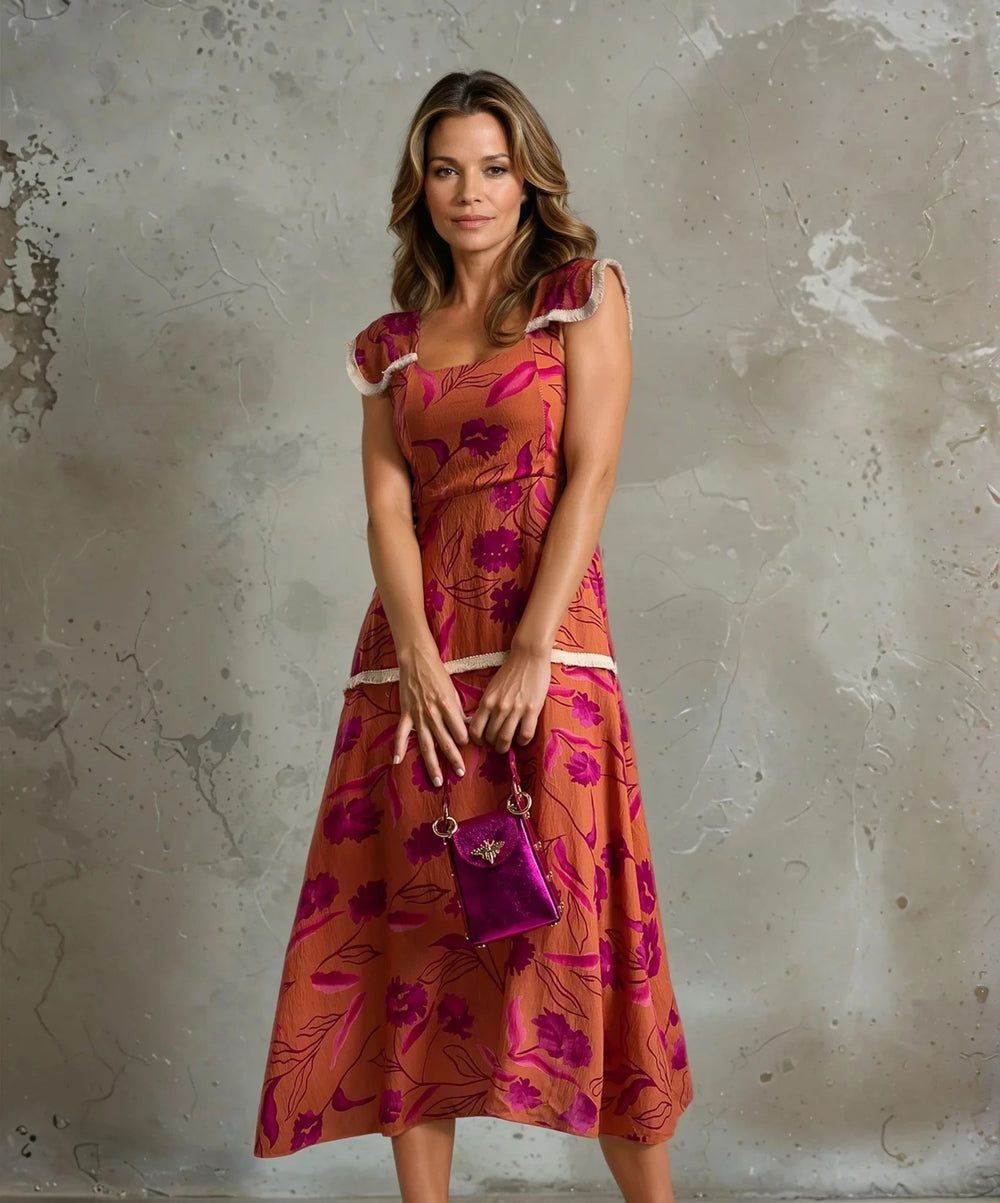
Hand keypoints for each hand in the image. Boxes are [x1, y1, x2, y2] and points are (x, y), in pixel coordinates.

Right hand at [393, 647, 469, 786]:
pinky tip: (397, 762)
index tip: (467, 744)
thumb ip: (459, 712)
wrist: (417, 661)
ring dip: (432, 764)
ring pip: (427, 745)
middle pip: (446, 742)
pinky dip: (398, 748)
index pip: (460, 732)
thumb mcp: (453, 692)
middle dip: (454, 760)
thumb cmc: (438, 675)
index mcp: (448, 706)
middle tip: (461, 773)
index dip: (465, 740)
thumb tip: (469, 727)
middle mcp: (434, 714)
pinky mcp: (406, 714)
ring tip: (437, 781)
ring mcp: (418, 716)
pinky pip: (401, 734)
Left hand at [467, 646, 550, 752]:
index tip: (483, 740)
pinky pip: (525, 734)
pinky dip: (522, 741)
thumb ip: (487, 704)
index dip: (478, 740)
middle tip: (497, 744)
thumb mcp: (492, 687)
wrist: (528, 656)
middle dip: (493, 745)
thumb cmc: (510, 671)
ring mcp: (516, 709)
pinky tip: (522, 738)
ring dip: (505, 747)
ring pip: (506, 739)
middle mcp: (499, 707)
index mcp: (487, 701)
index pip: (475, 730)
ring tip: (507, 745)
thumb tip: (481, 721)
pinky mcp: (532, 710)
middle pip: (491, 737)